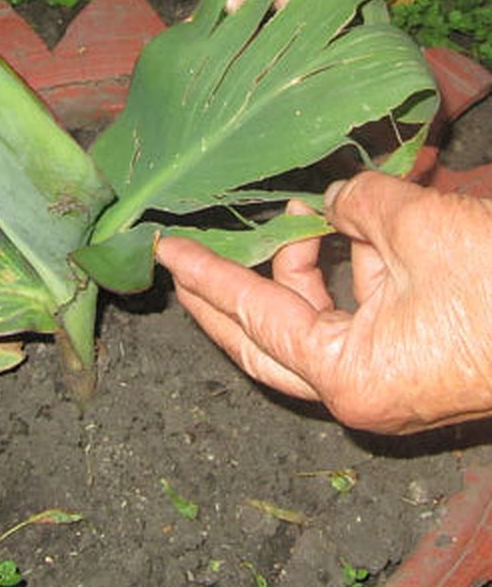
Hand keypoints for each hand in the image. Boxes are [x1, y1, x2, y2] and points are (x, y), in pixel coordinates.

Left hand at [155, 173, 491, 433]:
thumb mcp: (423, 228)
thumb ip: (360, 205)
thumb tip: (332, 198)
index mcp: (347, 375)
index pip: (250, 317)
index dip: (205, 275)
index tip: (162, 252)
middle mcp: (362, 388)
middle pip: (266, 338)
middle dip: (227, 291)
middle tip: (187, 254)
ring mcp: (393, 377)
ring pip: (319, 317)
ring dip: (307, 259)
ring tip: (299, 206)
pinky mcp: (423, 357)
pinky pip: (367, 307)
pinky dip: (358, 262)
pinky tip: (355, 213)